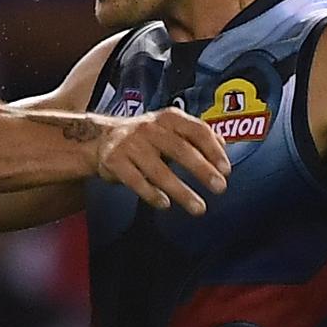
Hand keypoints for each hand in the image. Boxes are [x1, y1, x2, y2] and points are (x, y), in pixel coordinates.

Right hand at [94, 108, 230, 215]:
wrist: (101, 139)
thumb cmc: (144, 137)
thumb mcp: (170, 128)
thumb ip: (195, 135)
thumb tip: (224, 145)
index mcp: (168, 118)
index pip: (196, 130)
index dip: (213, 150)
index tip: (226, 170)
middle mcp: (150, 128)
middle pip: (180, 150)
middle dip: (202, 170)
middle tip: (220, 188)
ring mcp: (130, 144)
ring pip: (159, 171)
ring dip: (181, 191)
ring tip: (199, 207)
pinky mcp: (115, 161)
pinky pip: (136, 181)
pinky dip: (151, 194)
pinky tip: (165, 204)